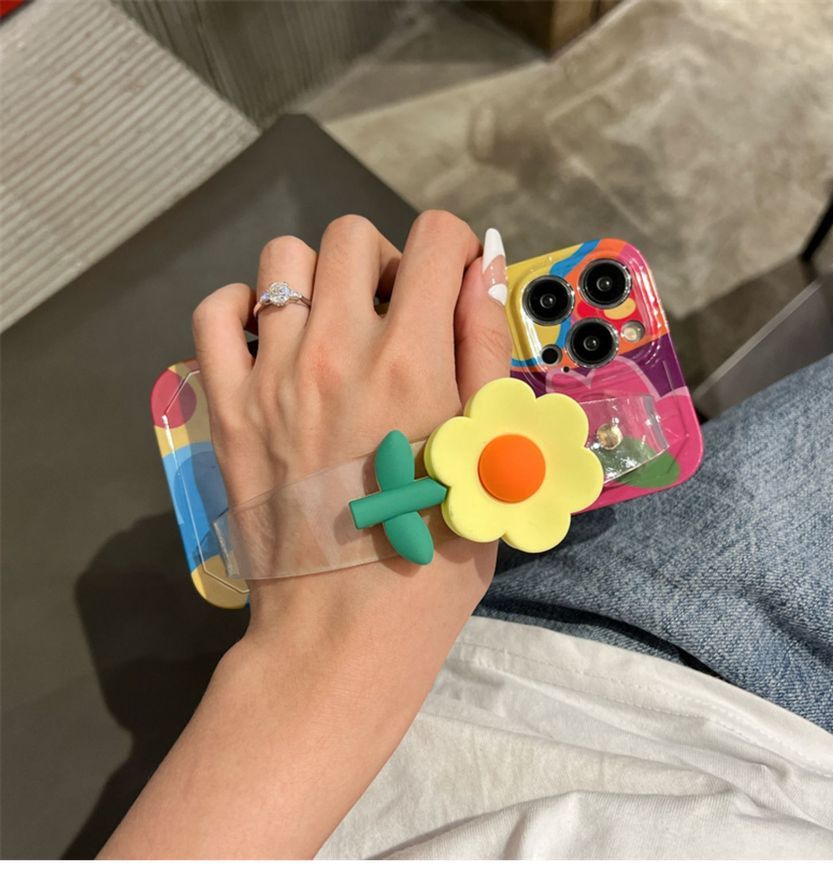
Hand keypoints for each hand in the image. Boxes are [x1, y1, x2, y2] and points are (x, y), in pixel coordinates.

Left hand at [192, 211, 510, 639]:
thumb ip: (486, 351)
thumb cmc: (433, 554)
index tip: (450, 287)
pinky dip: (242, 309)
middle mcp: (340, 350)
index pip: (436, 239)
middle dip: (383, 261)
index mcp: (414, 361)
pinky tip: (270, 342)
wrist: (343, 628)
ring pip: (282, 260)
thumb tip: (482, 268)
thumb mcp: (487, 454)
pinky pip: (215, 313)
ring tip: (331, 331)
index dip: (453, 251)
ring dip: (315, 280)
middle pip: (352, 235)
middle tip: (391, 317)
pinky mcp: (227, 405)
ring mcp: (273, 375)